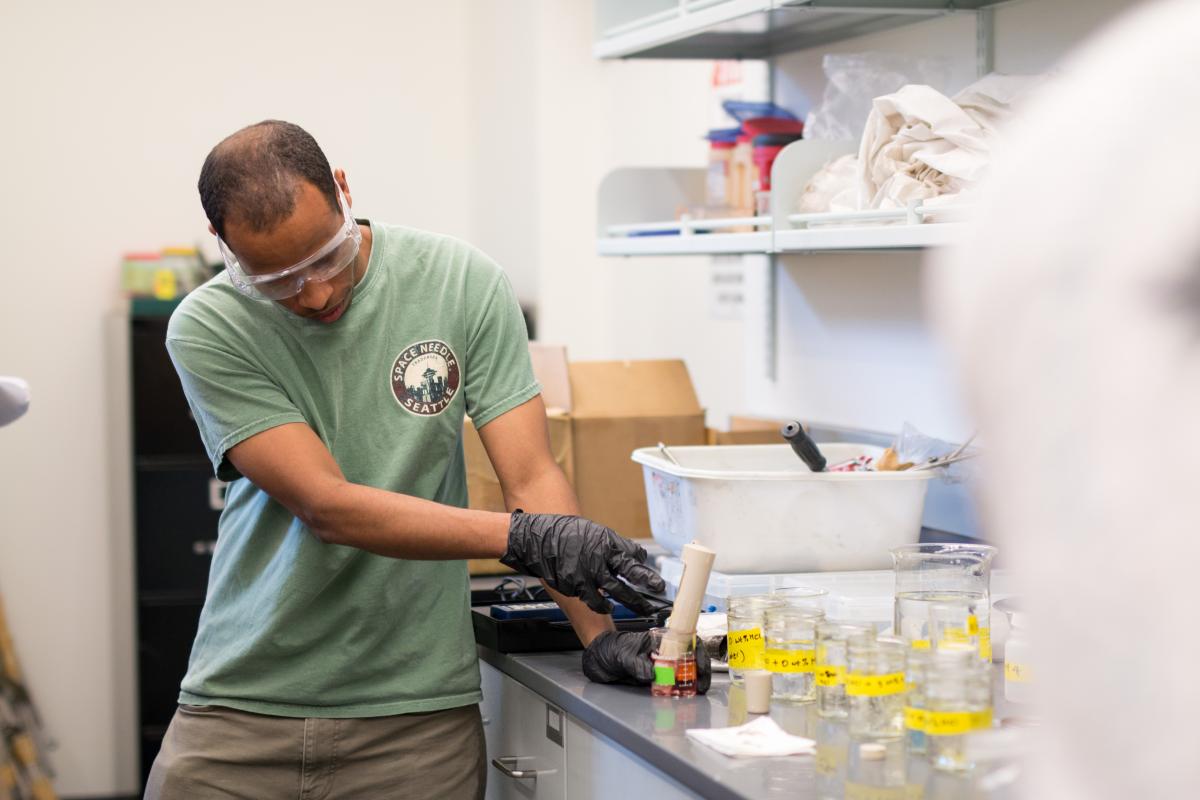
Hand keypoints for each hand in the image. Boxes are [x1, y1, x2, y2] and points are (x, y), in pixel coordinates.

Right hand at [500, 512, 665, 614]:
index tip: (660, 585)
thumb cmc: (567, 533)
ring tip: (641, 609)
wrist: (538, 539)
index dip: (646, 574)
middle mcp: (599, 560)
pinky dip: (602, 604)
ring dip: (629, 603)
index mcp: (606, 544)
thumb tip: (637, 556)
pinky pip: (593, 599)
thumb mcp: (596, 532)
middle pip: (628, 580)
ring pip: (614, 594)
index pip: (633, 560)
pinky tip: (607, 607)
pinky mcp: (575, 586)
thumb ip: (617, 546)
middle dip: (643, 595)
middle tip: (654, 604)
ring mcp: (587, 575)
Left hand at [582, 630, 711, 693]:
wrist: (597, 659)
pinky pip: (670, 686)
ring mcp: (660, 667)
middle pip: (689, 660)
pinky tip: (678, 697)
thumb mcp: (623, 653)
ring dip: (690, 684)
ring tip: (693, 693)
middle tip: (701, 686)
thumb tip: (652, 674)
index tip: (701, 667)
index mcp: (660, 640)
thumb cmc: (610, 647)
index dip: (698, 653)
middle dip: (699, 673)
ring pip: (682, 674)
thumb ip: (637, 663)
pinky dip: (677, 692)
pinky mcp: (654, 681)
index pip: (687, 642)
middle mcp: (664, 653)